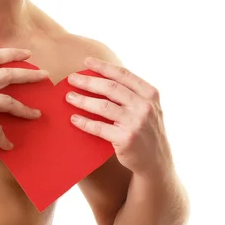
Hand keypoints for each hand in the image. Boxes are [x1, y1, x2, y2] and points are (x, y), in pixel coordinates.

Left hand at [66, 57, 172, 176]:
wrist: (155, 162)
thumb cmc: (146, 132)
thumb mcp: (147, 109)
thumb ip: (132, 95)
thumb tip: (102, 79)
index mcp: (150, 94)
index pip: (123, 75)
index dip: (103, 67)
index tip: (86, 61)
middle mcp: (145, 106)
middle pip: (110, 88)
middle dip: (88, 81)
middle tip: (71, 79)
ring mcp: (136, 123)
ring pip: (103, 106)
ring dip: (82, 100)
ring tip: (68, 97)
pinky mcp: (126, 139)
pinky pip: (99, 127)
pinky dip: (84, 122)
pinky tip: (74, 118)